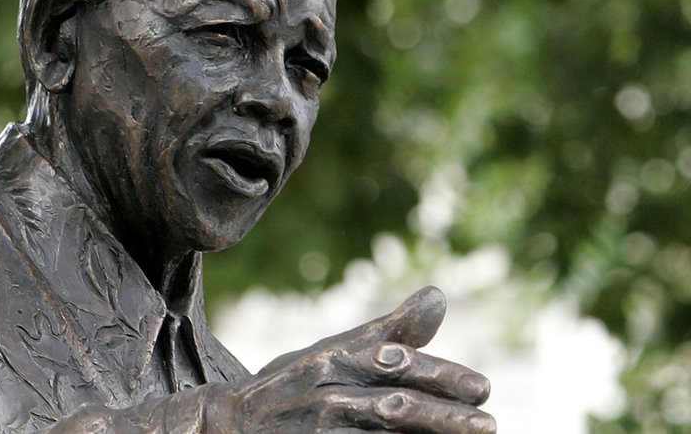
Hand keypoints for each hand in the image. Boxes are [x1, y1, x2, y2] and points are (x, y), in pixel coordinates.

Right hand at [206, 286, 495, 432]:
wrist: (229, 425)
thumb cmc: (293, 383)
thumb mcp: (333, 350)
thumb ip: (387, 332)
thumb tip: (439, 297)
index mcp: (330, 358)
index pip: (391, 361)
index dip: (438, 374)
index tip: (482, 387)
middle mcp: (325, 392)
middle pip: (392, 404)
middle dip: (443, 414)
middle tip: (487, 421)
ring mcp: (319, 428)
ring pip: (381, 430)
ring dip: (431, 433)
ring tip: (477, 432)